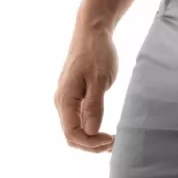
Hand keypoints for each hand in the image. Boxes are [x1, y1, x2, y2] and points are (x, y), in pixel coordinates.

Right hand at [55, 22, 118, 152]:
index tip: (111, 139)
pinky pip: (80, 121)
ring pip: (76, 131)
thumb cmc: (96, 52)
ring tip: (113, 141)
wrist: (92, 32)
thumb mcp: (99, 80)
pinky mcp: (75, 98)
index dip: (91, 142)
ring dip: (92, 140)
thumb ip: (94, 106)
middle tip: (114, 144)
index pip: (72, 133)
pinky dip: (92, 131)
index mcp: (65, 99)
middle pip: (72, 136)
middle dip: (92, 145)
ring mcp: (68, 101)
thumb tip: (91, 132)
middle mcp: (62, 103)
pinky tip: (107, 132)